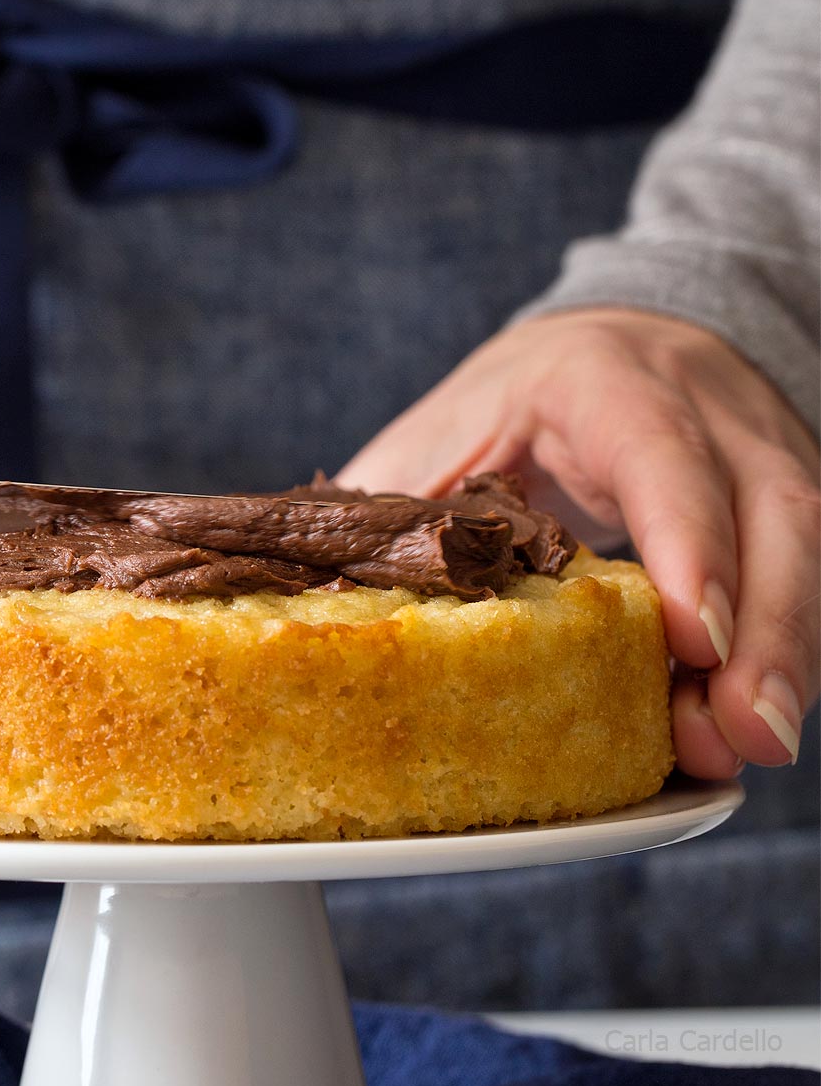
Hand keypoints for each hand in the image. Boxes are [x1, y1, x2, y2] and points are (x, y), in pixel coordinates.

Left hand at [338, 308, 819, 777]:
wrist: (612, 342)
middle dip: (764, 629)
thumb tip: (315, 593)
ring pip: (808, 543)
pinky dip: (792, 649)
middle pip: (769, 509)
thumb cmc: (516, 400)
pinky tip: (760, 717)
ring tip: (752, 743)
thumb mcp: (447, 429)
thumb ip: (397, 501)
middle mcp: (705, 406)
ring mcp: (764, 446)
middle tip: (737, 733)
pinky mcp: (790, 495)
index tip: (689, 635)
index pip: (661, 452)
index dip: (685, 540)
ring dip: (789, 652)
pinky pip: (811, 573)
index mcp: (602, 379)